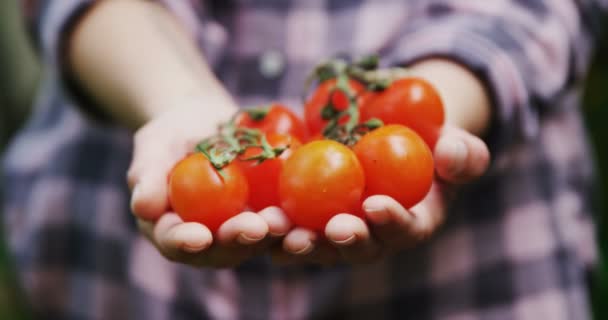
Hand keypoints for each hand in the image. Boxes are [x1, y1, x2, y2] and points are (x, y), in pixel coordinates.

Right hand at [127, 100, 289, 266]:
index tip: (198, 236)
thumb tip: (144, 206)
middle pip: (221, 248)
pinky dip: (293, 216)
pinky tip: (305, 207)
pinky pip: (280, 219)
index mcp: (172, 229)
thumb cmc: (170, 136)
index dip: (185, 243)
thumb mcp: (153, 146)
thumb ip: (148, 174)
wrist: (204, 124)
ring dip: (270, 234)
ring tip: (283, 220)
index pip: (175, 242)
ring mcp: (239, 229)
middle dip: (238, 240)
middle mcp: (208, 238)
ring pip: (255, 239)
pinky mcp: (265, 214)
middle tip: (254, 227)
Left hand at [272, 125, 489, 264]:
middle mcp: (371, 237)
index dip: (392, 222)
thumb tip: (450, 155)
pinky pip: (289, 224)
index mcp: (410, 224)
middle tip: (331, 229)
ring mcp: (336, 230)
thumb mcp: (456, 145)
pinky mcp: (308, 217)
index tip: (376, 205)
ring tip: (280, 230)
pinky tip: (255, 217)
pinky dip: (272, 225)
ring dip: (298, 240)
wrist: (393, 139)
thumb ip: (464, 155)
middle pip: (356, 247)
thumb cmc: (432, 144)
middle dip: (342, 241)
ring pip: (316, 244)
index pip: (404, 230)